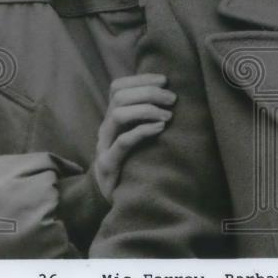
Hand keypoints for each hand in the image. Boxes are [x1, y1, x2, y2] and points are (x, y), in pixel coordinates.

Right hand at [93, 73, 175, 201]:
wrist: (111, 198)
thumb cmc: (132, 163)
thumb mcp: (136, 136)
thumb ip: (146, 117)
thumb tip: (172, 95)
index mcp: (112, 119)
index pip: (118, 87)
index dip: (140, 79)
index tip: (165, 79)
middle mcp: (106, 128)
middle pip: (120, 97)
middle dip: (148, 92)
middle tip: (172, 99)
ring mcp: (105, 146)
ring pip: (118, 115)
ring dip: (146, 110)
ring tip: (167, 116)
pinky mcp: (110, 164)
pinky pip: (123, 142)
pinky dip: (143, 131)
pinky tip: (160, 128)